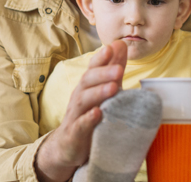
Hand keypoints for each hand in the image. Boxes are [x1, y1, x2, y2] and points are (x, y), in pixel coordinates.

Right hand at [35, 40, 126, 181]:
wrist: (68, 146)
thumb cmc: (88, 115)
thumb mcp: (102, 91)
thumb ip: (112, 70)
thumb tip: (122, 45)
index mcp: (87, 86)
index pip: (93, 68)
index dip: (102, 58)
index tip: (114, 46)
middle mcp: (79, 97)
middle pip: (88, 81)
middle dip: (103, 73)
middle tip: (119, 69)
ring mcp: (75, 115)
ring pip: (84, 100)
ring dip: (98, 92)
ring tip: (113, 87)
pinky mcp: (74, 133)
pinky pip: (80, 125)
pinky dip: (88, 118)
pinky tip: (97, 113)